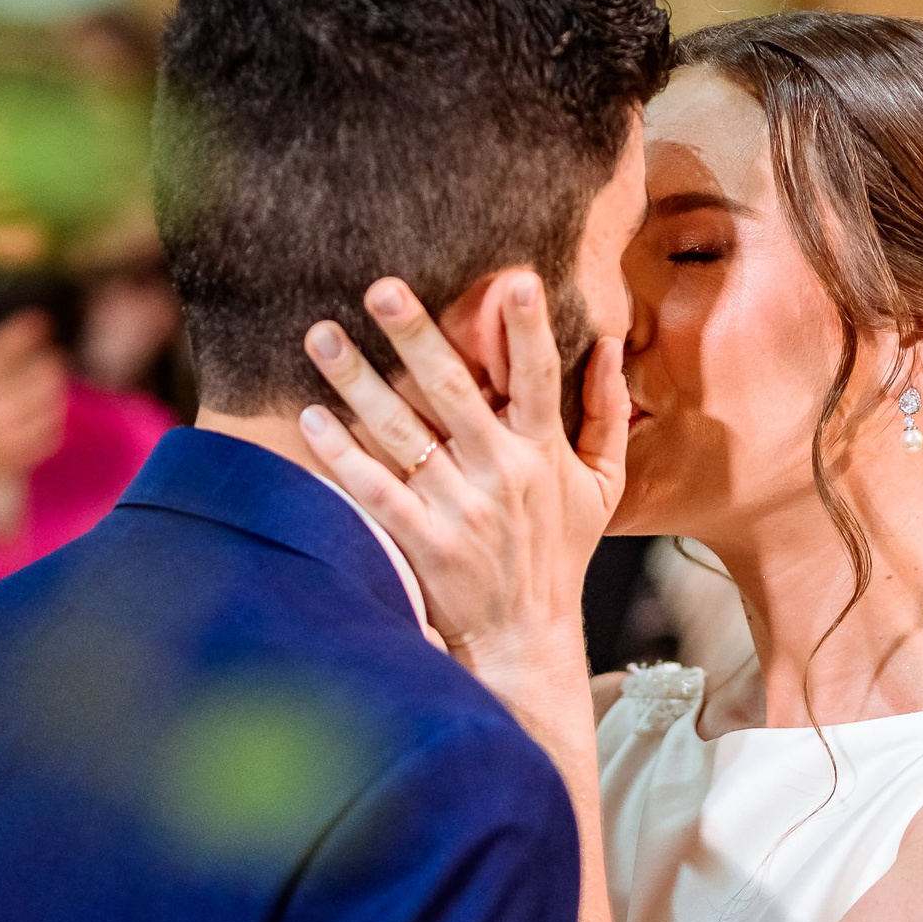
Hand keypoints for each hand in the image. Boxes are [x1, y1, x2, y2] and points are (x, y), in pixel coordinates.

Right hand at [0, 312, 67, 488]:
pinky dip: (51, 420)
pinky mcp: (13, 456)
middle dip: (48, 365)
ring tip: (55, 381)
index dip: (20, 335)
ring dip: (54, 391)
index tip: (41, 319)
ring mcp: (0, 436)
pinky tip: (50, 410)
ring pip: (45, 406)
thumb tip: (13, 329)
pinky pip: (46, 433)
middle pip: (32, 380)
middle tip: (56, 357)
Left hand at [297, 273, 625, 676]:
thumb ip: (608, 415)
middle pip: (453, 389)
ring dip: (357, 382)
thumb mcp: (602, 487)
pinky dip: (340, 455)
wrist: (525, 641)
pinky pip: (374, 490)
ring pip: (402, 433)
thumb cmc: (559, 554)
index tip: (513, 280)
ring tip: (321, 336)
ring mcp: (459, 509)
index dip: (529, 329)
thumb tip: (611, 345)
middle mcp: (501, 474)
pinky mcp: (423, 542)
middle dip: (416, 334)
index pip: (539, 377)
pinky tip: (311, 419)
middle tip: (380, 286)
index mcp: (542, 453)